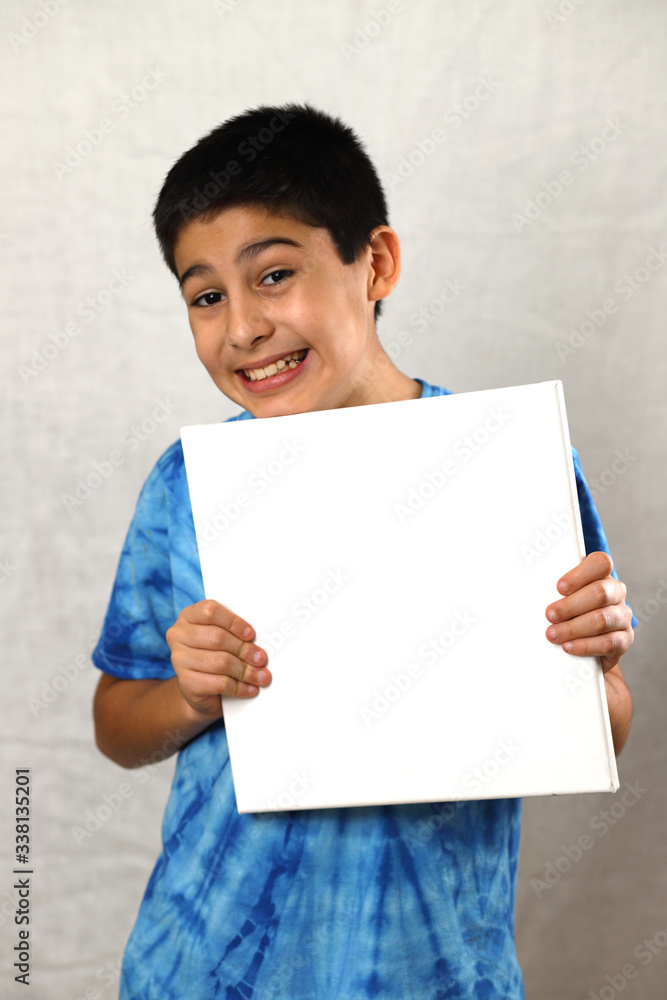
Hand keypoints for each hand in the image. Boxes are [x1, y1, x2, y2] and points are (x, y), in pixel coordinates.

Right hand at [166, 599, 270, 717]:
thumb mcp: (222, 636)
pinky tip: (250, 688)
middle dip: (244, 649)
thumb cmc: (213, 654)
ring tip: (261, 676)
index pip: (210, 611)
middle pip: (217, 638)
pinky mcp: (186, 683)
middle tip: (261, 658)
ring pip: (220, 662)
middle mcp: (179, 635)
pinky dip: (239, 687)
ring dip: (246, 671)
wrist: (197, 687)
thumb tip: (259, 640)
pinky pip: (219, 683)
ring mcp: (179, 659)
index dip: (233, 622)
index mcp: (188, 616)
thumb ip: (234, 631)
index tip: (251, 634)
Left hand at [545, 551, 633, 673]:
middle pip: (599, 592)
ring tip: (553, 634)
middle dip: (570, 605)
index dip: (580, 574)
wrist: (584, 648)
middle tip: (549, 615)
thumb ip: (550, 589)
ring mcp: (622, 616)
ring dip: (573, 627)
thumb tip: (525, 585)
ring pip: (602, 618)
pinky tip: (568, 647)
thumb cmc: (566, 614)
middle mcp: (616, 592)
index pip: (600, 563)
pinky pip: (608, 642)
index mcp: (602, 575)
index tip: (559, 587)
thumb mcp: (559, 597)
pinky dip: (585, 645)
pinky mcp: (625, 639)